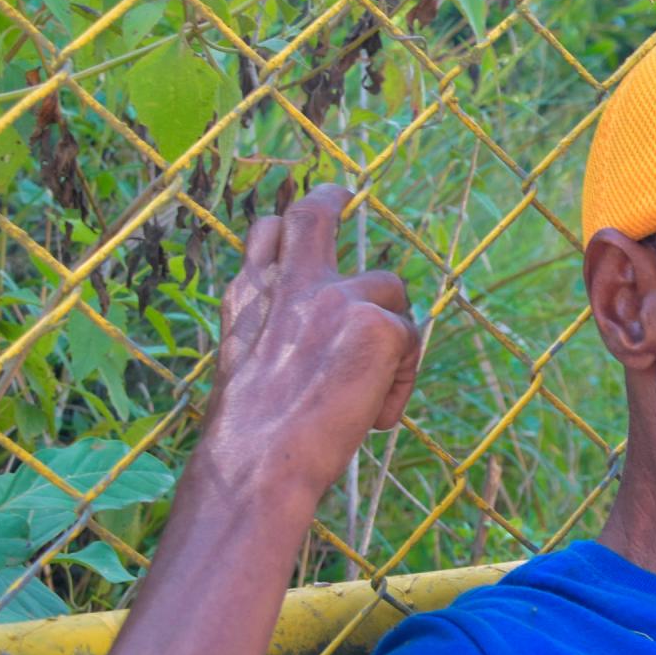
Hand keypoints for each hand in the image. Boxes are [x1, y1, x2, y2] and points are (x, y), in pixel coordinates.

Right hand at [199, 183, 422, 508]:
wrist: (258, 461)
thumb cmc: (250, 436)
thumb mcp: (244, 366)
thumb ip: (270, 330)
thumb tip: (307, 327)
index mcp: (250, 296)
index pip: (267, 236)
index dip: (288, 228)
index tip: (302, 216)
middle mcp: (291, 283)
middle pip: (314, 215)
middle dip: (330, 198)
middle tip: (343, 193)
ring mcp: (337, 297)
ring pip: (390, 290)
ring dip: (392, 337)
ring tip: (368, 395)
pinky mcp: (378, 324)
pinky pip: (411, 341)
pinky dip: (400, 383)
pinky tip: (375, 417)